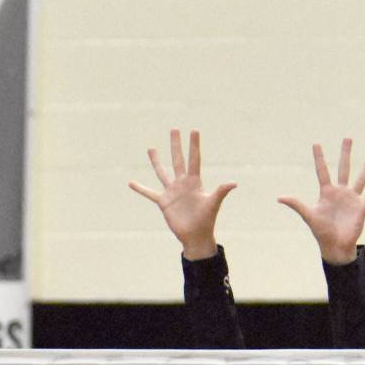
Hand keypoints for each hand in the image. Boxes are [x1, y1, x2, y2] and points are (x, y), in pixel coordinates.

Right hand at [128, 129, 236, 259]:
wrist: (196, 235)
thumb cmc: (207, 220)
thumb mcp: (213, 204)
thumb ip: (221, 191)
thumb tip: (233, 183)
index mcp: (195, 182)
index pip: (194, 159)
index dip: (194, 145)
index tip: (194, 130)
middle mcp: (183, 183)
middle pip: (178, 160)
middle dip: (176, 145)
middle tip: (174, 129)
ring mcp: (172, 192)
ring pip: (162, 172)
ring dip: (156, 161)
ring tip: (151, 148)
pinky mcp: (163, 202)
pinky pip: (150, 193)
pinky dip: (140, 189)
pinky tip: (131, 183)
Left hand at [278, 139, 364, 264]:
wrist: (334, 245)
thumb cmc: (321, 231)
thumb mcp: (308, 215)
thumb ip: (296, 204)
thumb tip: (279, 197)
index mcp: (326, 193)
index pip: (322, 171)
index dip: (319, 158)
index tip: (316, 143)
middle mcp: (340, 192)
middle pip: (343, 168)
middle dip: (345, 154)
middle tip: (347, 138)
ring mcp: (352, 198)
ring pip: (361, 178)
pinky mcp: (362, 207)